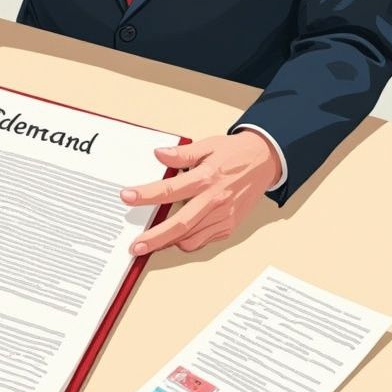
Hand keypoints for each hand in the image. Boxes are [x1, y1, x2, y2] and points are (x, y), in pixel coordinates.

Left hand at [121, 130, 280, 253]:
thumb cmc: (235, 154)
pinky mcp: (229, 226)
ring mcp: (223, 216)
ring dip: (168, 243)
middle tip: (135, 246)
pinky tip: (176, 236)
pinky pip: (203, 241)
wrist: (265, 161)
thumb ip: (182, 154)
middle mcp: (215, 200)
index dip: (146, 195)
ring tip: (151, 242)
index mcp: (206, 178)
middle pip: (180, 225)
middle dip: (155, 238)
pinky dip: (187, 241)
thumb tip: (159, 154)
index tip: (126, 197)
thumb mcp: (208, 145)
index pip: (170, 189)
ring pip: (191, 238)